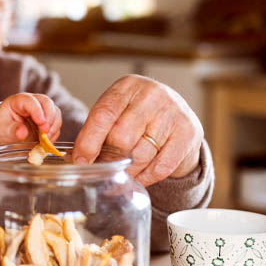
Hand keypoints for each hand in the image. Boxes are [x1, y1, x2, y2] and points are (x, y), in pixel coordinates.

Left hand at [0, 93, 62, 144]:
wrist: (6, 132)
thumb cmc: (2, 127)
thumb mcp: (2, 130)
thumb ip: (12, 130)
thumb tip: (22, 133)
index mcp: (18, 101)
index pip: (31, 101)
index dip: (37, 111)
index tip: (41, 124)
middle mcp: (32, 102)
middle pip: (47, 102)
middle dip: (49, 117)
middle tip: (46, 133)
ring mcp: (42, 110)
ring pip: (55, 112)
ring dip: (54, 126)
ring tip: (47, 139)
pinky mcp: (48, 119)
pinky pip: (56, 122)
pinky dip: (54, 132)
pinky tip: (48, 141)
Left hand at [72, 75, 202, 185]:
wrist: (177, 114)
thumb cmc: (137, 115)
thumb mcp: (116, 112)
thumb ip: (97, 130)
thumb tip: (77, 159)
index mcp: (127, 86)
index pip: (103, 115)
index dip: (89, 141)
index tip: (80, 161)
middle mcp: (151, 95)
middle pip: (121, 137)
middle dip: (108, 159)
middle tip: (102, 171)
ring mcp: (173, 112)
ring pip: (140, 155)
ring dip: (127, 171)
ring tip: (121, 174)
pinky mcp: (189, 133)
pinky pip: (160, 167)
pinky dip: (145, 177)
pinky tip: (139, 178)